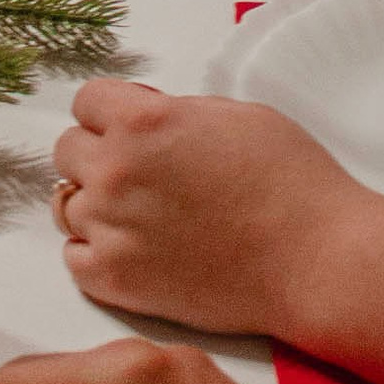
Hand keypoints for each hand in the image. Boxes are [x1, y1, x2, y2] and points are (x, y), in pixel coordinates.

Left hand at [52, 81, 370, 339]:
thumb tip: (146, 121)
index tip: (132, 126)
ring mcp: (111, 230)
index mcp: (142, 122)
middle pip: (68, 151)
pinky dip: (97, 251)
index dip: (113, 112)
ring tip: (145, 214)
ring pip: (68, 205)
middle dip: (100, 153)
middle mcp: (115, 172)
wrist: (315, 259)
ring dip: (98, 204)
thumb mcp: (236, 115)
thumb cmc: (290, 182)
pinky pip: (75, 258)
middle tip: (143, 171)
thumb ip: (175, 113)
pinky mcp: (116, 282)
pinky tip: (135, 246)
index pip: (86, 101)